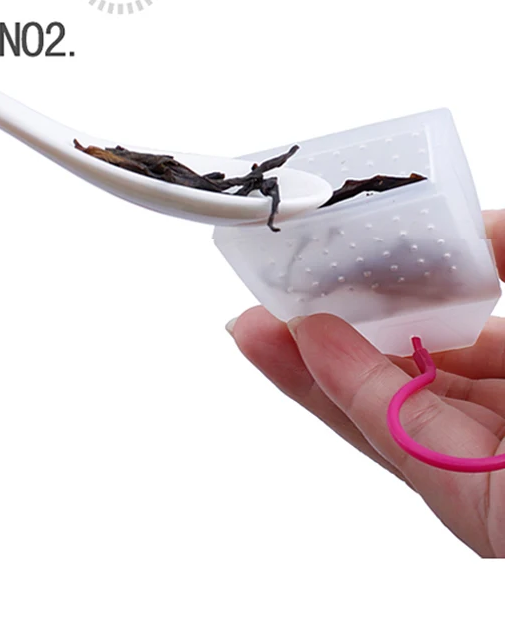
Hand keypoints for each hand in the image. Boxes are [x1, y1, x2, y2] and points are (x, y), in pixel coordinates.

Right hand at [226, 209, 504, 556]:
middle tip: (273, 295)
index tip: (347, 260)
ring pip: (382, 411)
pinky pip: (401, 442)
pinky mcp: (478, 508)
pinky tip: (298, 350)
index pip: (456, 327)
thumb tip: (470, 227)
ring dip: (310, 366)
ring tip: (254, 328)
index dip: (392, 293)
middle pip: (402, 372)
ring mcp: (490, 467)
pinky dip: (344, 393)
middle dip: (329, 331)